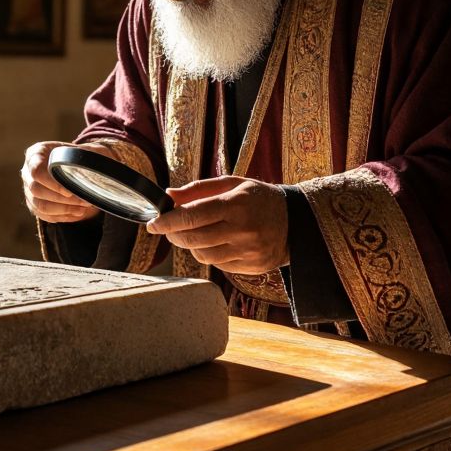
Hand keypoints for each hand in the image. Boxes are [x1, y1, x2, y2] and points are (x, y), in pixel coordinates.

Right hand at [21, 141, 102, 222]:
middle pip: (37, 190)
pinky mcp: (33, 204)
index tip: (69, 191)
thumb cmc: (75, 155)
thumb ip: (85, 153)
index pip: (36, 170)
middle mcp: (27, 172)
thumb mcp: (79, 149)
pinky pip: (44, 214)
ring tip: (82, 209)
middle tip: (83, 201)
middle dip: (61, 199)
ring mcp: (28, 189)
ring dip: (63, 210)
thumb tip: (91, 162)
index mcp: (35, 154)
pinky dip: (61, 216)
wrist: (70, 165)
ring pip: (40, 205)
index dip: (51, 183)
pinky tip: (76, 213)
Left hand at [146, 176, 288, 274]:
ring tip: (191, 234)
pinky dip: (207, 254)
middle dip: (173, 234)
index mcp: (236, 204)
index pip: (192, 215)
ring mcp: (247, 251)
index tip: (152, 223)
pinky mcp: (251, 267)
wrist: (297, 223)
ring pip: (202, 255)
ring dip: (189, 245)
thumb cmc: (259, 199)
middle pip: (192, 238)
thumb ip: (200, 189)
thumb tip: (169, 195)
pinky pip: (217, 265)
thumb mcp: (233, 184)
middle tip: (167, 228)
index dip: (167, 221)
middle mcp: (242, 230)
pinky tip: (211, 243)